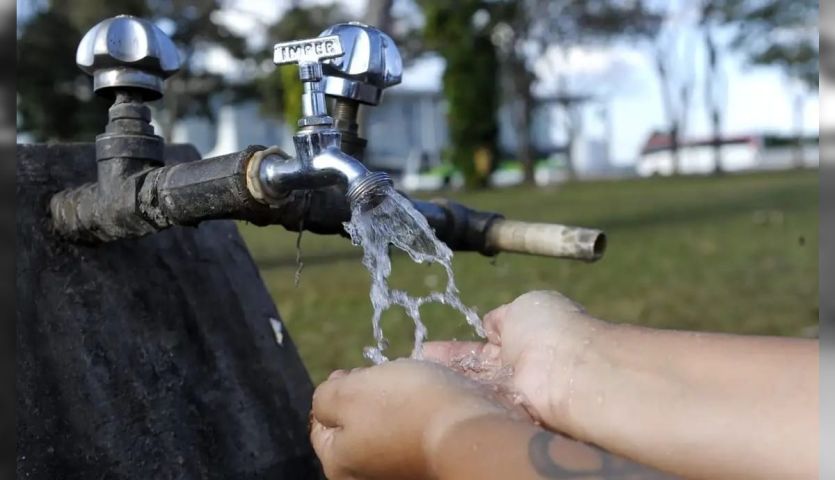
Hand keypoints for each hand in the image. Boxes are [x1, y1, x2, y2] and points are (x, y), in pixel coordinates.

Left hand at [310, 359, 515, 479]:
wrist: (471, 431)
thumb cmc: (405, 408)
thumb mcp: (348, 393)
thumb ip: (325, 397)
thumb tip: (327, 402)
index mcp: (339, 465)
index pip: (321, 424)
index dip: (335, 390)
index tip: (353, 370)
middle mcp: (368, 477)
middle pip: (356, 426)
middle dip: (366, 396)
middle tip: (383, 376)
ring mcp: (400, 473)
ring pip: (387, 428)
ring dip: (395, 404)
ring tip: (411, 385)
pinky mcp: (429, 466)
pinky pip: (415, 434)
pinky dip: (419, 415)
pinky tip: (430, 401)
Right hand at [424, 290, 608, 434]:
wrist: (568, 370)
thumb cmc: (550, 329)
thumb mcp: (523, 307)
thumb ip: (503, 317)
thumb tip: (490, 324)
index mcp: (525, 336)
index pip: (485, 344)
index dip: (459, 347)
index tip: (429, 348)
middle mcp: (517, 367)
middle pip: (474, 368)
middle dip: (446, 366)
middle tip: (416, 363)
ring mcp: (511, 392)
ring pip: (473, 386)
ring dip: (447, 381)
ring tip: (415, 378)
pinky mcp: (506, 413)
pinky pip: (476, 403)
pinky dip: (455, 397)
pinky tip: (429, 393)